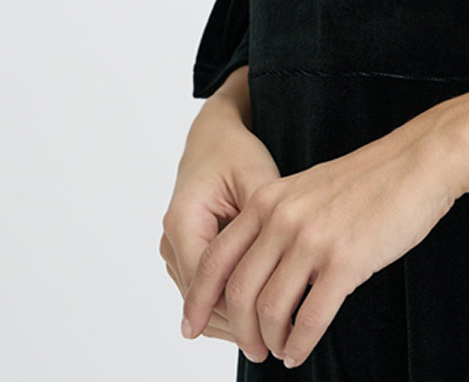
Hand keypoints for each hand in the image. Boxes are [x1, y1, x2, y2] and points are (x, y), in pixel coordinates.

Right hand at [161, 93, 281, 354]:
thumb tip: (287, 266)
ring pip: (199, 300)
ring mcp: (172, 248)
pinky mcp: (183, 252)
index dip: (238, 310)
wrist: (214, 136)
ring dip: (231, 318)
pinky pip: (202, 289)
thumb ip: (266, 222)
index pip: (207, 282)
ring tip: (270, 334)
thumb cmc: (236, 153)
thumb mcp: (257, 179)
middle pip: (200, 299)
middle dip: (236, 322)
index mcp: (183, 221)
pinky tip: (257, 314)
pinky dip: (226, 303)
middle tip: (274, 344)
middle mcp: (170, 239)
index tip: (270, 330)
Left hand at [181, 118, 459, 368]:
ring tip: (277, 352)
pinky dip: (300, 343)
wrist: (418, 161)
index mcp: (268, 200)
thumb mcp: (308, 189)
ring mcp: (312, 240)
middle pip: (237, 292)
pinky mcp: (345, 261)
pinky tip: (300, 350)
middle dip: (238, 331)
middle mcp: (282, 219)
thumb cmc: (370, 179)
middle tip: (250, 349)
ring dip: (269, 341)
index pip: (215, 259)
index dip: (197, 299)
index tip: (190, 325)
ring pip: (270, 311)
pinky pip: (310, 318)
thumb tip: (259, 268)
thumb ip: (278, 219)